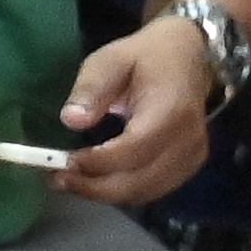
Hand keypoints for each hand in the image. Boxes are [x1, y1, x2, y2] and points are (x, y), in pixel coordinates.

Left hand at [50, 6, 223, 208]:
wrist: (188, 57)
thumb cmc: (145, 57)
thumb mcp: (111, 59)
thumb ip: (92, 88)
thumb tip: (72, 120)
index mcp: (170, 110)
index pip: (134, 149)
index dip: (98, 162)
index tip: (64, 162)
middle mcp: (187, 139)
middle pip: (140, 180)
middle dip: (95, 187)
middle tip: (58, 178)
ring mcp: (192, 155)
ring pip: (145, 191)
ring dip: (106, 193)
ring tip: (71, 181)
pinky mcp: (189, 165)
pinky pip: (154, 189)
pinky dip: (123, 191)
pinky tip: (97, 180)